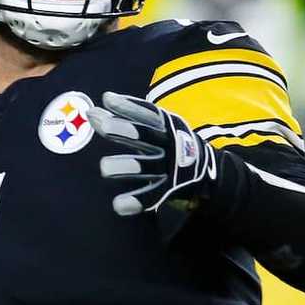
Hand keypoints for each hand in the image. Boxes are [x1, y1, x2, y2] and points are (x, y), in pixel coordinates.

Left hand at [88, 91, 216, 216]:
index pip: (146, 113)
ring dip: (124, 166)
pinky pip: (151, 196)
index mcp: (167, 126)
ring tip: (104, 168)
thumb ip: (125, 117)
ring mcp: (170, 168)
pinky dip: (135, 200)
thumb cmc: (169, 142)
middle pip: (145, 136)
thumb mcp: (155, 126)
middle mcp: (169, 144)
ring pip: (145, 166)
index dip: (127, 106)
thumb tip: (97, 106)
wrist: (207, 171)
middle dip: (124, 130)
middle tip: (103, 125)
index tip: (107, 99)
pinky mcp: (169, 190)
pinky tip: (118, 204)